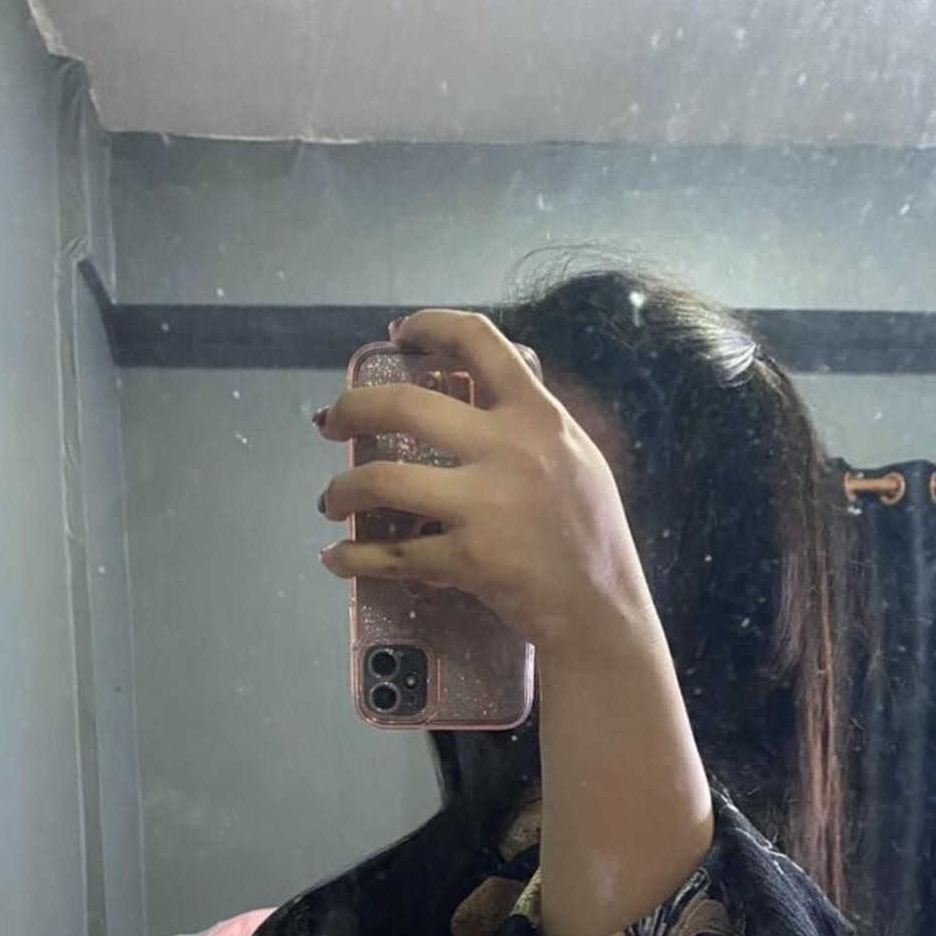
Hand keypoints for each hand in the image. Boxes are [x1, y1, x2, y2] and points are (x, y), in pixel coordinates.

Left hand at [314, 310, 655, 656]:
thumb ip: (530, 426)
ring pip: (381, 480)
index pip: (478, 341)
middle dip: (351, 410)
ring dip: (341, 489)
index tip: (398, 336)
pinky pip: (391, 555)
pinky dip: (354, 558)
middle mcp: (509, 450)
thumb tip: (476, 402)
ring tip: (333, 501)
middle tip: (332, 424)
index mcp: (538, 416)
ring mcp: (486, 506)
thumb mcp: (577, 458)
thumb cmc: (593, 537)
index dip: (429, 325)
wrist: (603, 610)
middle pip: (403, 405)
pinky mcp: (468, 559)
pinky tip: (338, 558)